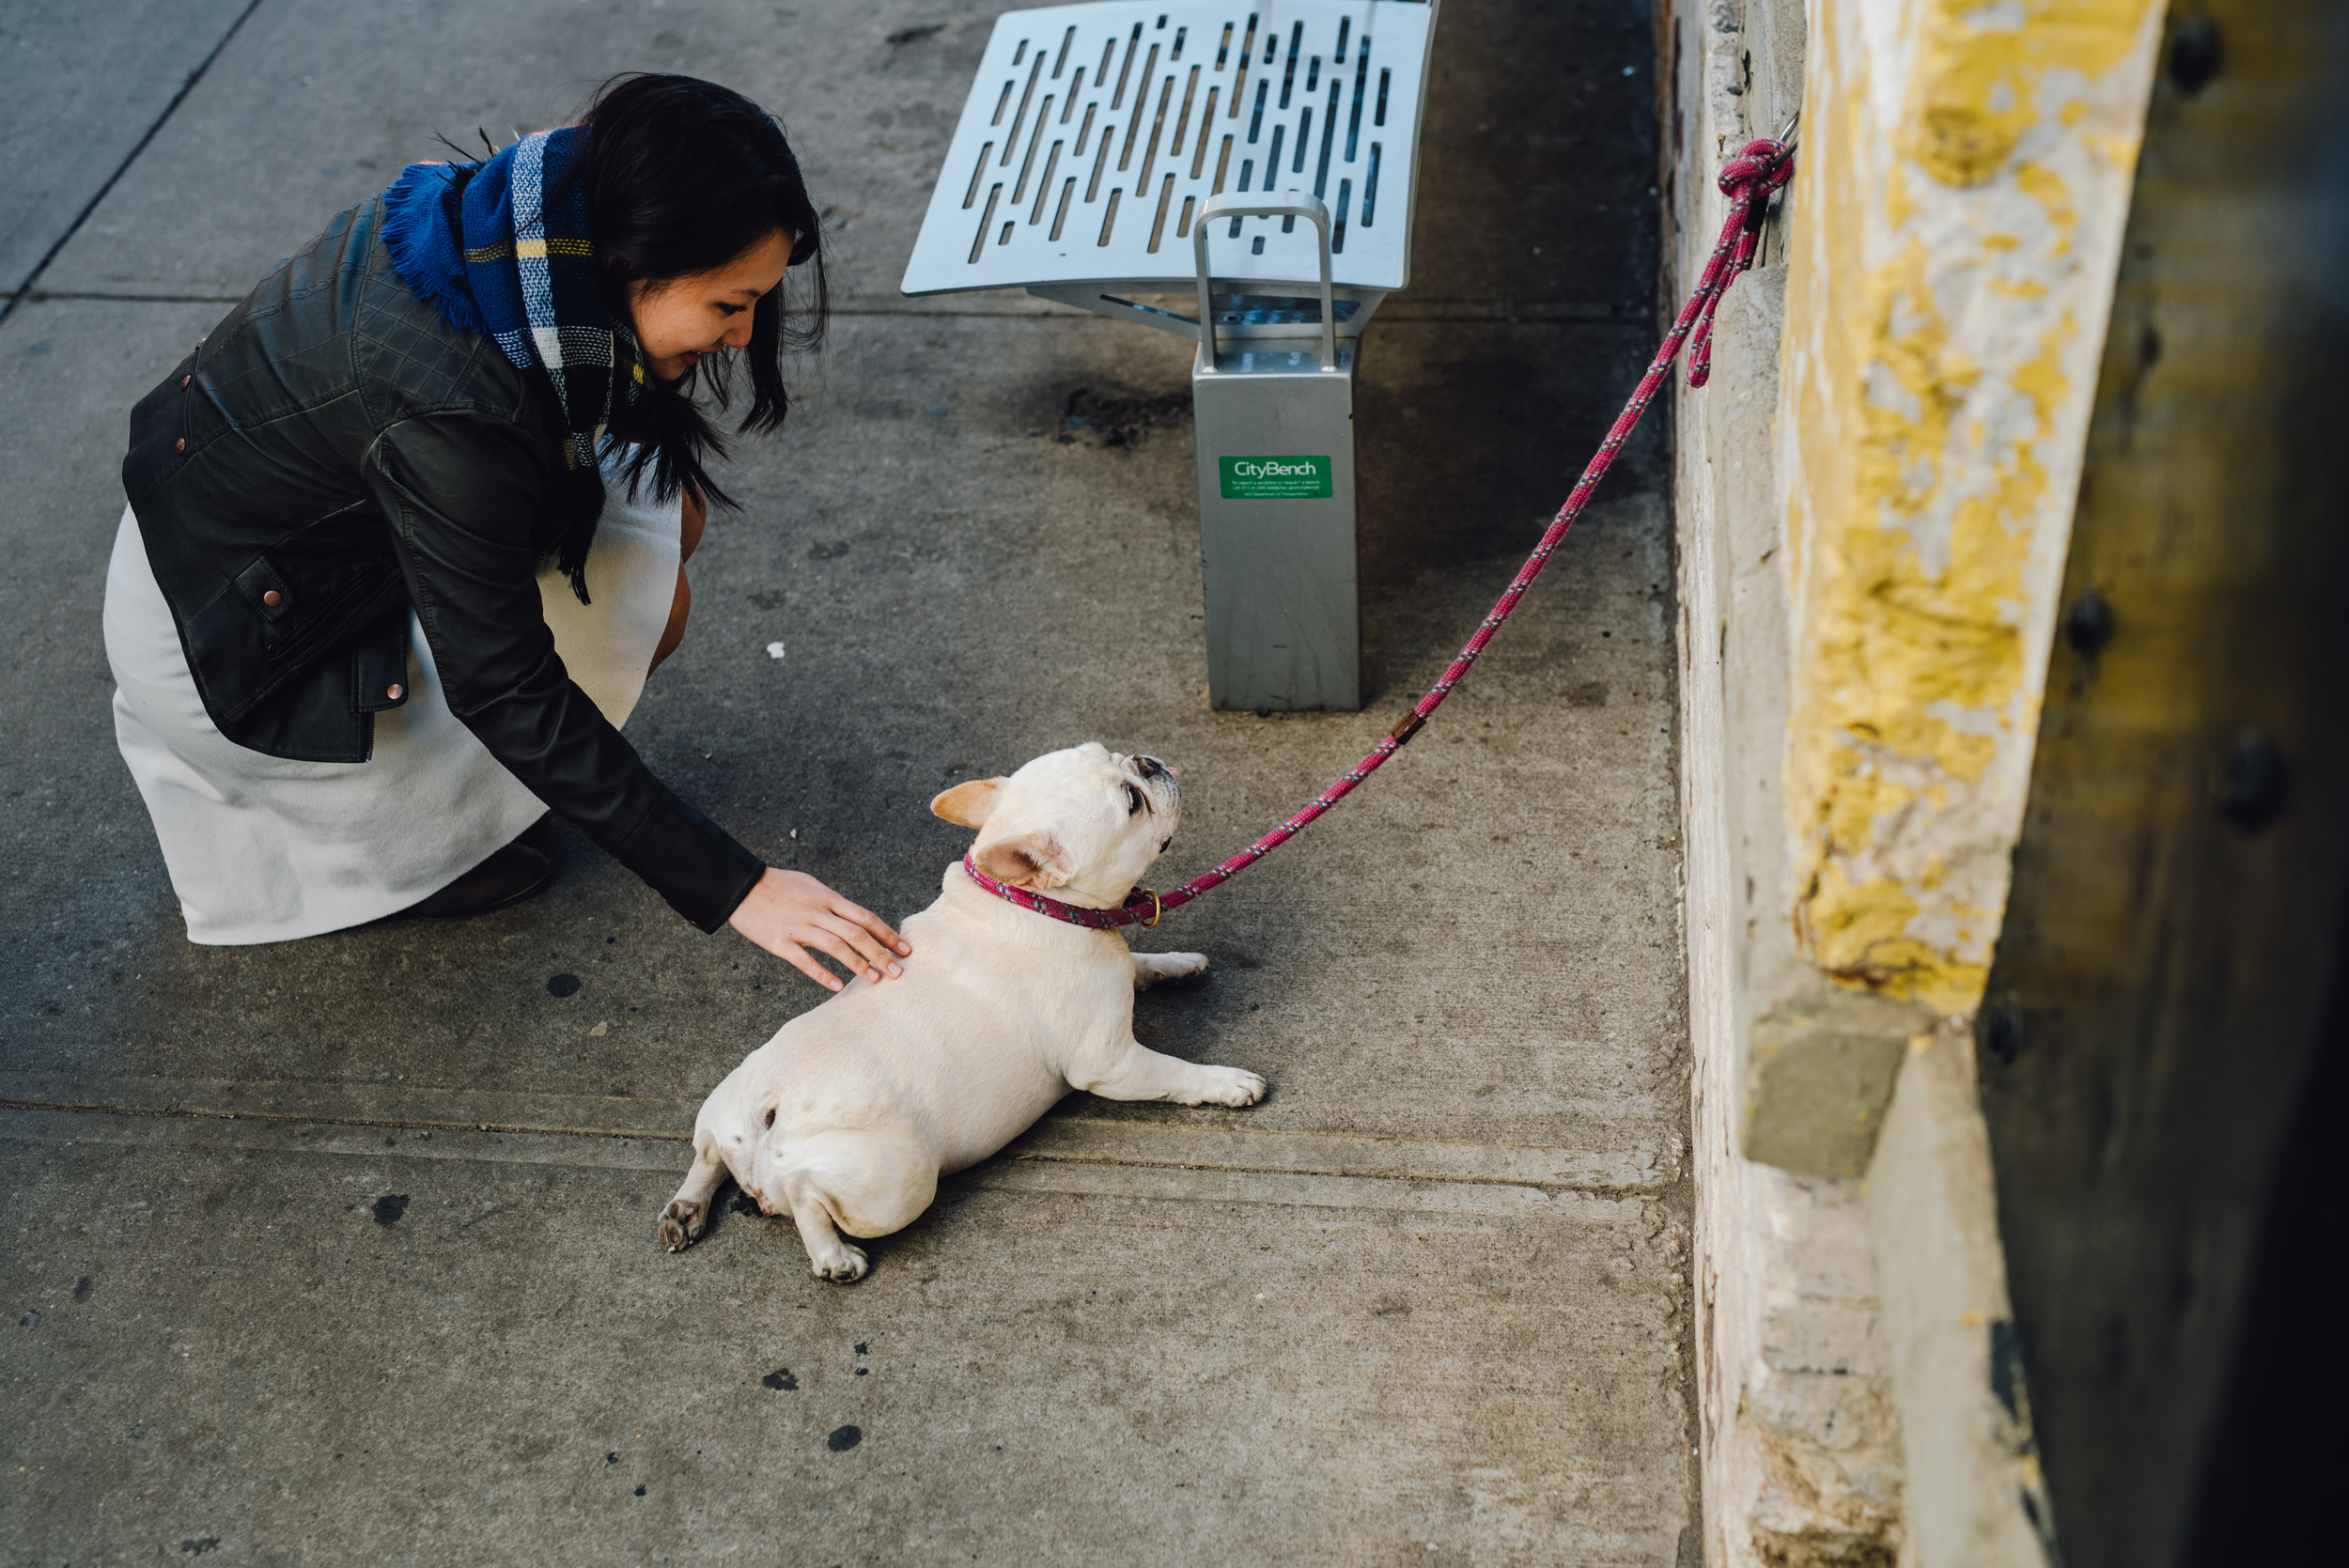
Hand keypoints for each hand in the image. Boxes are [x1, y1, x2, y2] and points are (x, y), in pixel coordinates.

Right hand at [727, 868, 909, 991]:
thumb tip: (855, 917)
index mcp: (828, 897)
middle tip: (898, 972)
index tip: (904, 949)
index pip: (865, 917)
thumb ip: (833, 902)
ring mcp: (798, 927)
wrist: (741, 886)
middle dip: (880, 953)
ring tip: (875, 979)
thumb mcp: (811, 886)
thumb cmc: (779, 886)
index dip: (887, 934)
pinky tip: (837, 986)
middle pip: (856, 933)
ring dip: (858, 964)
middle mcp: (818, 911)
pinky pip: (804, 960)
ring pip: (835, 946)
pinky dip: (822, 974)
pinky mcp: (779, 942)